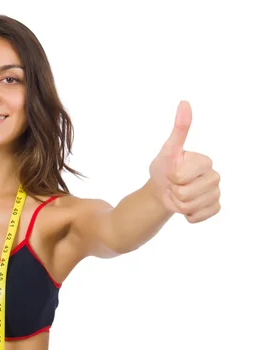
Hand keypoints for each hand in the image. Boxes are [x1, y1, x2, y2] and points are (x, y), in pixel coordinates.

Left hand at [149, 100, 220, 222]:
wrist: (163, 190)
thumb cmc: (164, 168)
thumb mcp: (168, 150)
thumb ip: (179, 129)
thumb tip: (184, 102)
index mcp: (205, 161)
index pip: (181, 176)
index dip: (171, 177)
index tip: (172, 171)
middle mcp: (215, 176)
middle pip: (185, 194)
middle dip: (174, 191)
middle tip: (174, 185)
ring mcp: (216, 193)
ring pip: (190, 207)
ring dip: (178, 204)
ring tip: (178, 194)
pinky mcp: (214, 208)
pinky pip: (198, 217)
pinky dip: (187, 215)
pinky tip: (186, 206)